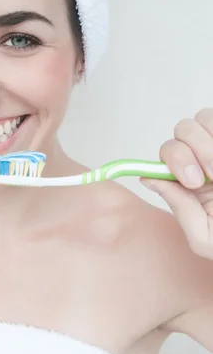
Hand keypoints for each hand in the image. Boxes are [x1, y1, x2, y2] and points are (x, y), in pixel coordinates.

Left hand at [141, 108, 212, 259]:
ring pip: (204, 117)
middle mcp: (203, 158)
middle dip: (195, 150)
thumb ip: (178, 207)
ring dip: (210, 144)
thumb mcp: (204, 236)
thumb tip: (147, 178)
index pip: (169, 151)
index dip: (175, 160)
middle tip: (212, 176)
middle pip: (184, 129)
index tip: (192, 181)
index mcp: (189, 179)